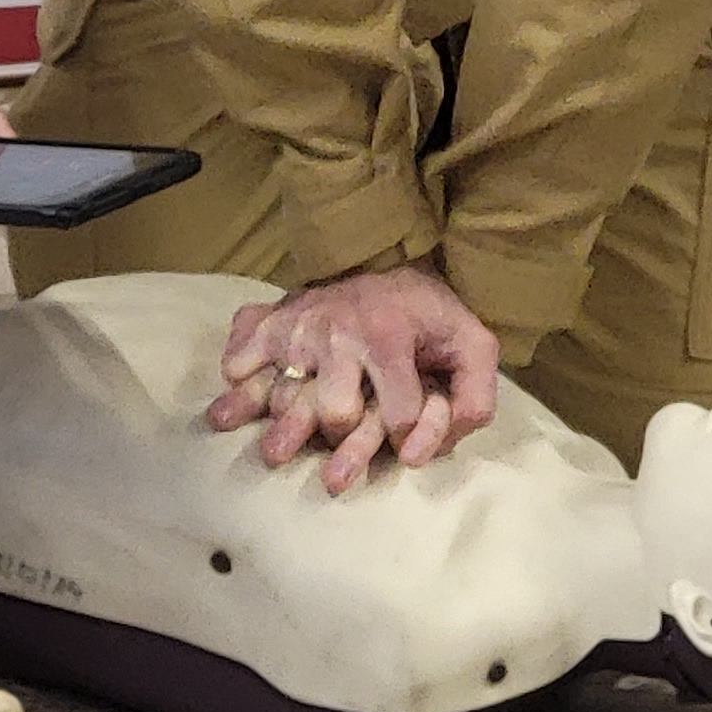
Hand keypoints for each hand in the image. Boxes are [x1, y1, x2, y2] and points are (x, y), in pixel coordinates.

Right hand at [206, 262, 503, 491]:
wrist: (383, 257)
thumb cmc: (427, 313)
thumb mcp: (473, 344)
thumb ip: (475, 397)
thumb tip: (425, 452)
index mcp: (390, 338)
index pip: (399, 415)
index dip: (406, 436)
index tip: (402, 436)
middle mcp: (339, 334)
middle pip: (335, 413)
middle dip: (344, 436)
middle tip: (345, 437)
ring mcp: (299, 329)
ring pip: (282, 396)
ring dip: (279, 431)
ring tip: (275, 455)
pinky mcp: (270, 323)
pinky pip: (240, 357)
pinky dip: (238, 382)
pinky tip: (236, 407)